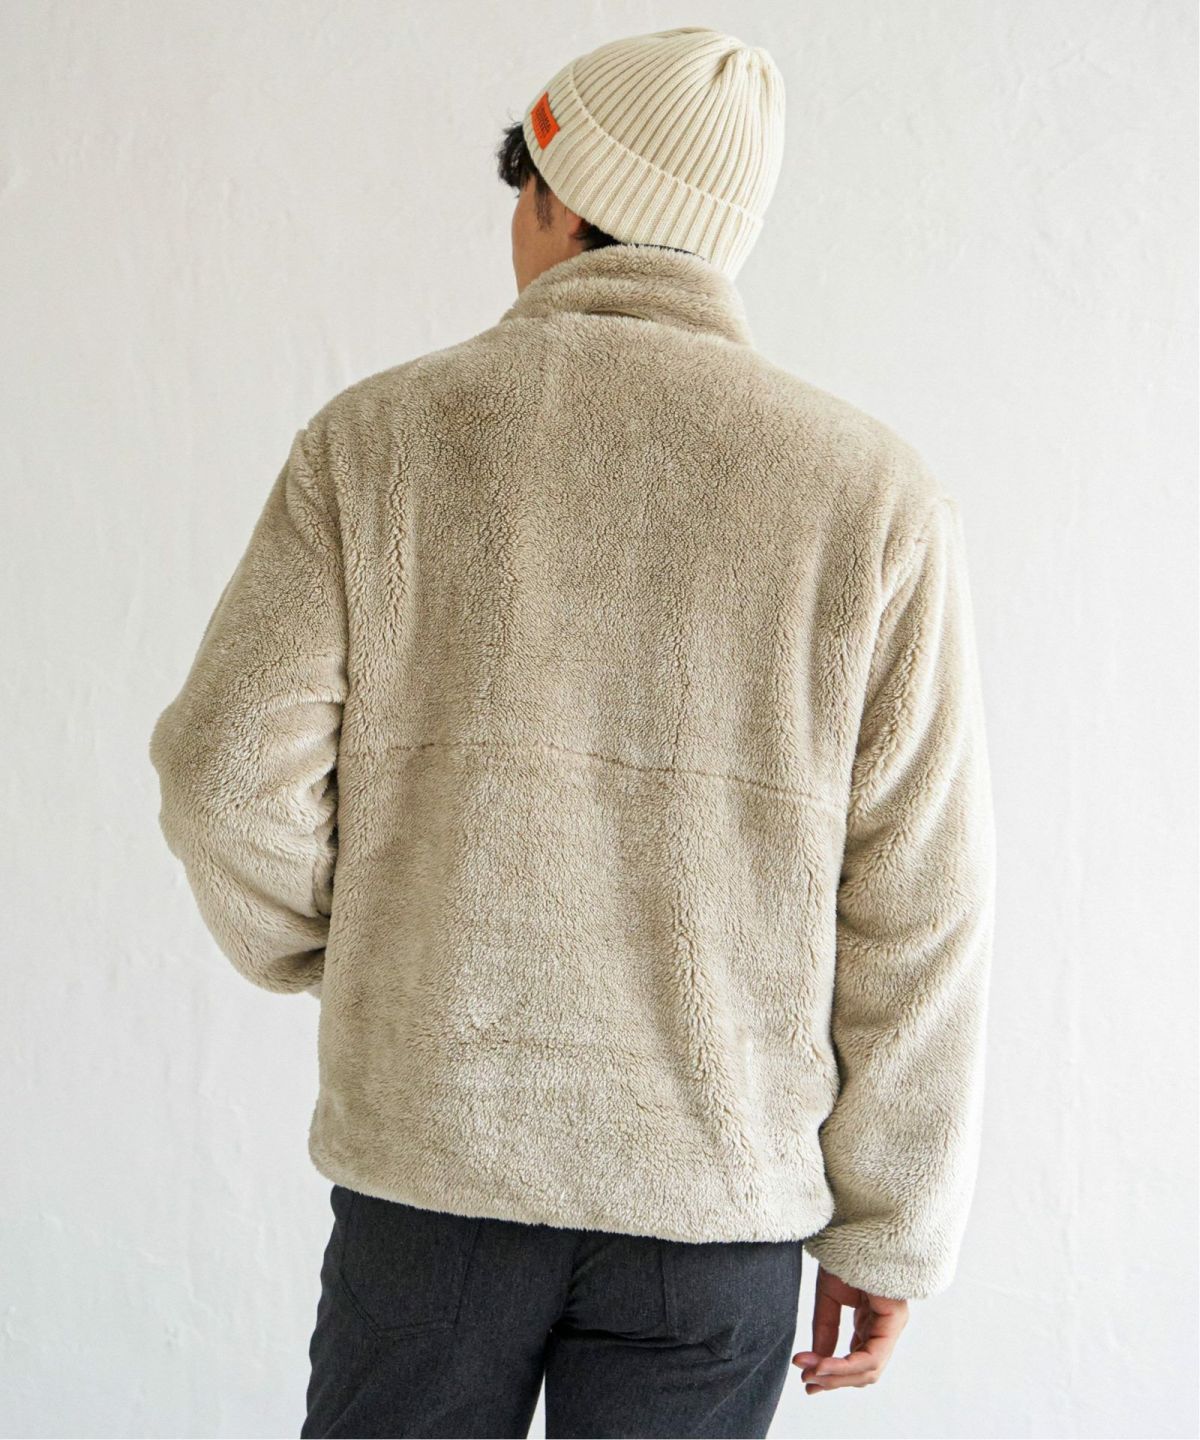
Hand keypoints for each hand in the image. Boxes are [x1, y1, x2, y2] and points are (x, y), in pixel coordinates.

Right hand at [792, 1264, 908, 1393]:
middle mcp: (886, 1326)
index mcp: (873, 1321)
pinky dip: (845, 1366)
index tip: (804, 1378)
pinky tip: (821, 1365)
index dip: (832, 1376)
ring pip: (869, 1370)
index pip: (857, 1361)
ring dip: (837, 1377)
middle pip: (864, 1372)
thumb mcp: (829, 1295)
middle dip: (833, 1381)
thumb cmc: (844, 1253)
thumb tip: (817, 1366)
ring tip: (810, 1374)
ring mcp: (893, 1323)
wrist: (852, 1223)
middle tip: (806, 1382)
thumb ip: (826, 1329)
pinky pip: (872, 1356)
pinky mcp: (895, 1318)